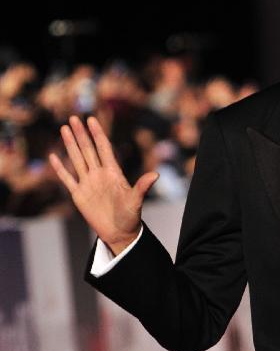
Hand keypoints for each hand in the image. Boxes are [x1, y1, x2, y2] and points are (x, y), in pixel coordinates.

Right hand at [49, 115, 158, 252]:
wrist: (119, 232)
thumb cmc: (130, 216)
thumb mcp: (136, 201)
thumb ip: (142, 187)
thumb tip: (156, 175)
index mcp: (113, 173)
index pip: (104, 148)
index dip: (97, 134)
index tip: (91, 119)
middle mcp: (99, 174)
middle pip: (88, 150)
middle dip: (81, 134)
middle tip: (74, 118)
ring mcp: (88, 183)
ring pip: (77, 159)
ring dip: (70, 145)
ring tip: (64, 129)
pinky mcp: (79, 194)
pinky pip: (67, 179)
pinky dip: (60, 168)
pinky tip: (53, 156)